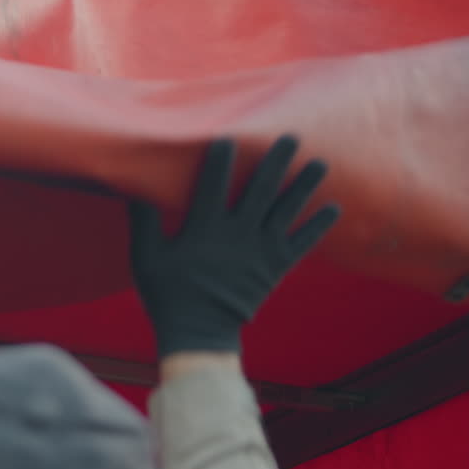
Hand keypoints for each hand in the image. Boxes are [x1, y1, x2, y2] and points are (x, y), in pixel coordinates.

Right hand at [128, 136, 340, 356]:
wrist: (199, 334)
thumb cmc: (168, 295)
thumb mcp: (145, 258)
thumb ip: (143, 222)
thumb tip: (133, 191)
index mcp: (204, 228)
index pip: (214, 183)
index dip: (222, 158)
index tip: (229, 135)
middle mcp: (237, 234)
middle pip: (261, 189)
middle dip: (276, 161)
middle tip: (291, 136)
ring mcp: (260, 250)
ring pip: (287, 210)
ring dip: (305, 186)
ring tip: (321, 163)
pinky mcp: (276, 268)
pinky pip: (302, 244)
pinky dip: (318, 226)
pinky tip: (335, 208)